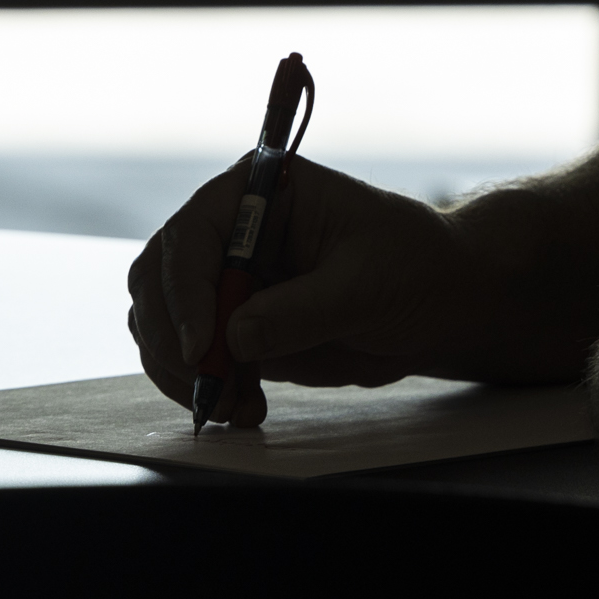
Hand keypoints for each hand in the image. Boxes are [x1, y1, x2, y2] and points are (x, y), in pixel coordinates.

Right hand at [126, 159, 488, 424]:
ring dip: (185, 372)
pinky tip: (245, 409)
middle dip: (172, 338)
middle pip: (158, 278)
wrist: (441, 301)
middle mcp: (231, 228)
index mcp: (260, 190)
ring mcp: (228, 279)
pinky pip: (193, 360)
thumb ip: (302, 310)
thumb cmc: (415, 265)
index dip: (185, 290)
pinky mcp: (235, 324)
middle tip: (208, 386)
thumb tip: (236, 336)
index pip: (193, 232)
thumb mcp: (368, 284)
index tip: (201, 346)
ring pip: (162, 324)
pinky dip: (205, 389)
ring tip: (236, 406)